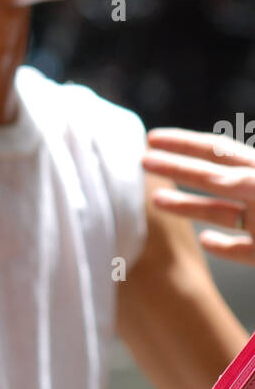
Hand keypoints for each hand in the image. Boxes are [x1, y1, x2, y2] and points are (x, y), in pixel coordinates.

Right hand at [143, 127, 254, 263]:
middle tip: (143, 161)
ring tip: (157, 200)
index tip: (152, 139)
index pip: (216, 152)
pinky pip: (241, 249)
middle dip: (175, 168)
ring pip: (221, 212)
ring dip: (188, 206)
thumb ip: (246, 183)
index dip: (184, 144)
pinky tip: (205, 240)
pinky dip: (222, 245)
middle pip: (211, 178)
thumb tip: (214, 177)